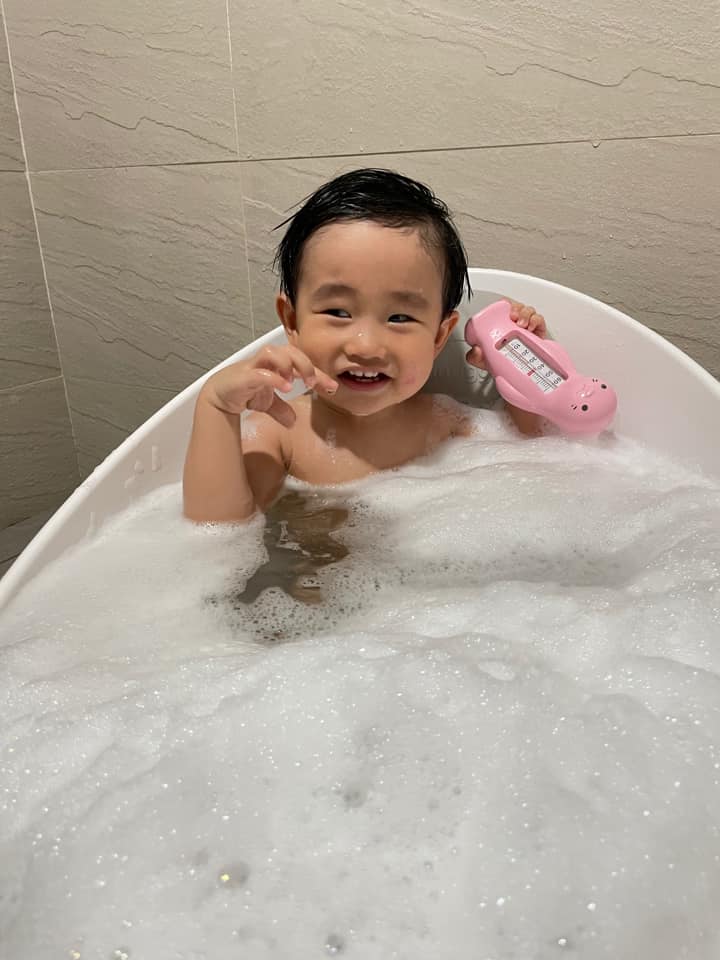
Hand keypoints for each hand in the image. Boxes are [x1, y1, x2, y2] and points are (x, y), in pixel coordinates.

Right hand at [200, 344, 337, 427]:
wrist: (218, 395)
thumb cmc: (244, 391)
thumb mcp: (267, 403)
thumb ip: (282, 409)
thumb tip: (294, 422)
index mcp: (277, 364)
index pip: (302, 364)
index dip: (319, 374)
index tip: (333, 388)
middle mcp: (267, 361)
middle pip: (290, 350)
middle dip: (305, 364)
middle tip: (313, 383)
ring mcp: (254, 366)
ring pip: (272, 352)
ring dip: (287, 365)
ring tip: (295, 383)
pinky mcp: (243, 376)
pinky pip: (259, 372)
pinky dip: (273, 378)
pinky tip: (285, 388)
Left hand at [466, 299, 546, 370]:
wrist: (516, 372)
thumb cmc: (501, 362)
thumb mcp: (485, 360)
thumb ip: (475, 356)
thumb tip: (476, 350)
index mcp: (501, 325)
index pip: (504, 308)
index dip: (506, 305)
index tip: (505, 311)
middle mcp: (514, 323)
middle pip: (518, 307)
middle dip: (517, 308)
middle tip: (513, 317)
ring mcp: (527, 327)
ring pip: (529, 311)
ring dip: (526, 314)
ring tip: (522, 324)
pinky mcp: (538, 332)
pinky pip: (539, 320)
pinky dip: (536, 321)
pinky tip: (531, 328)